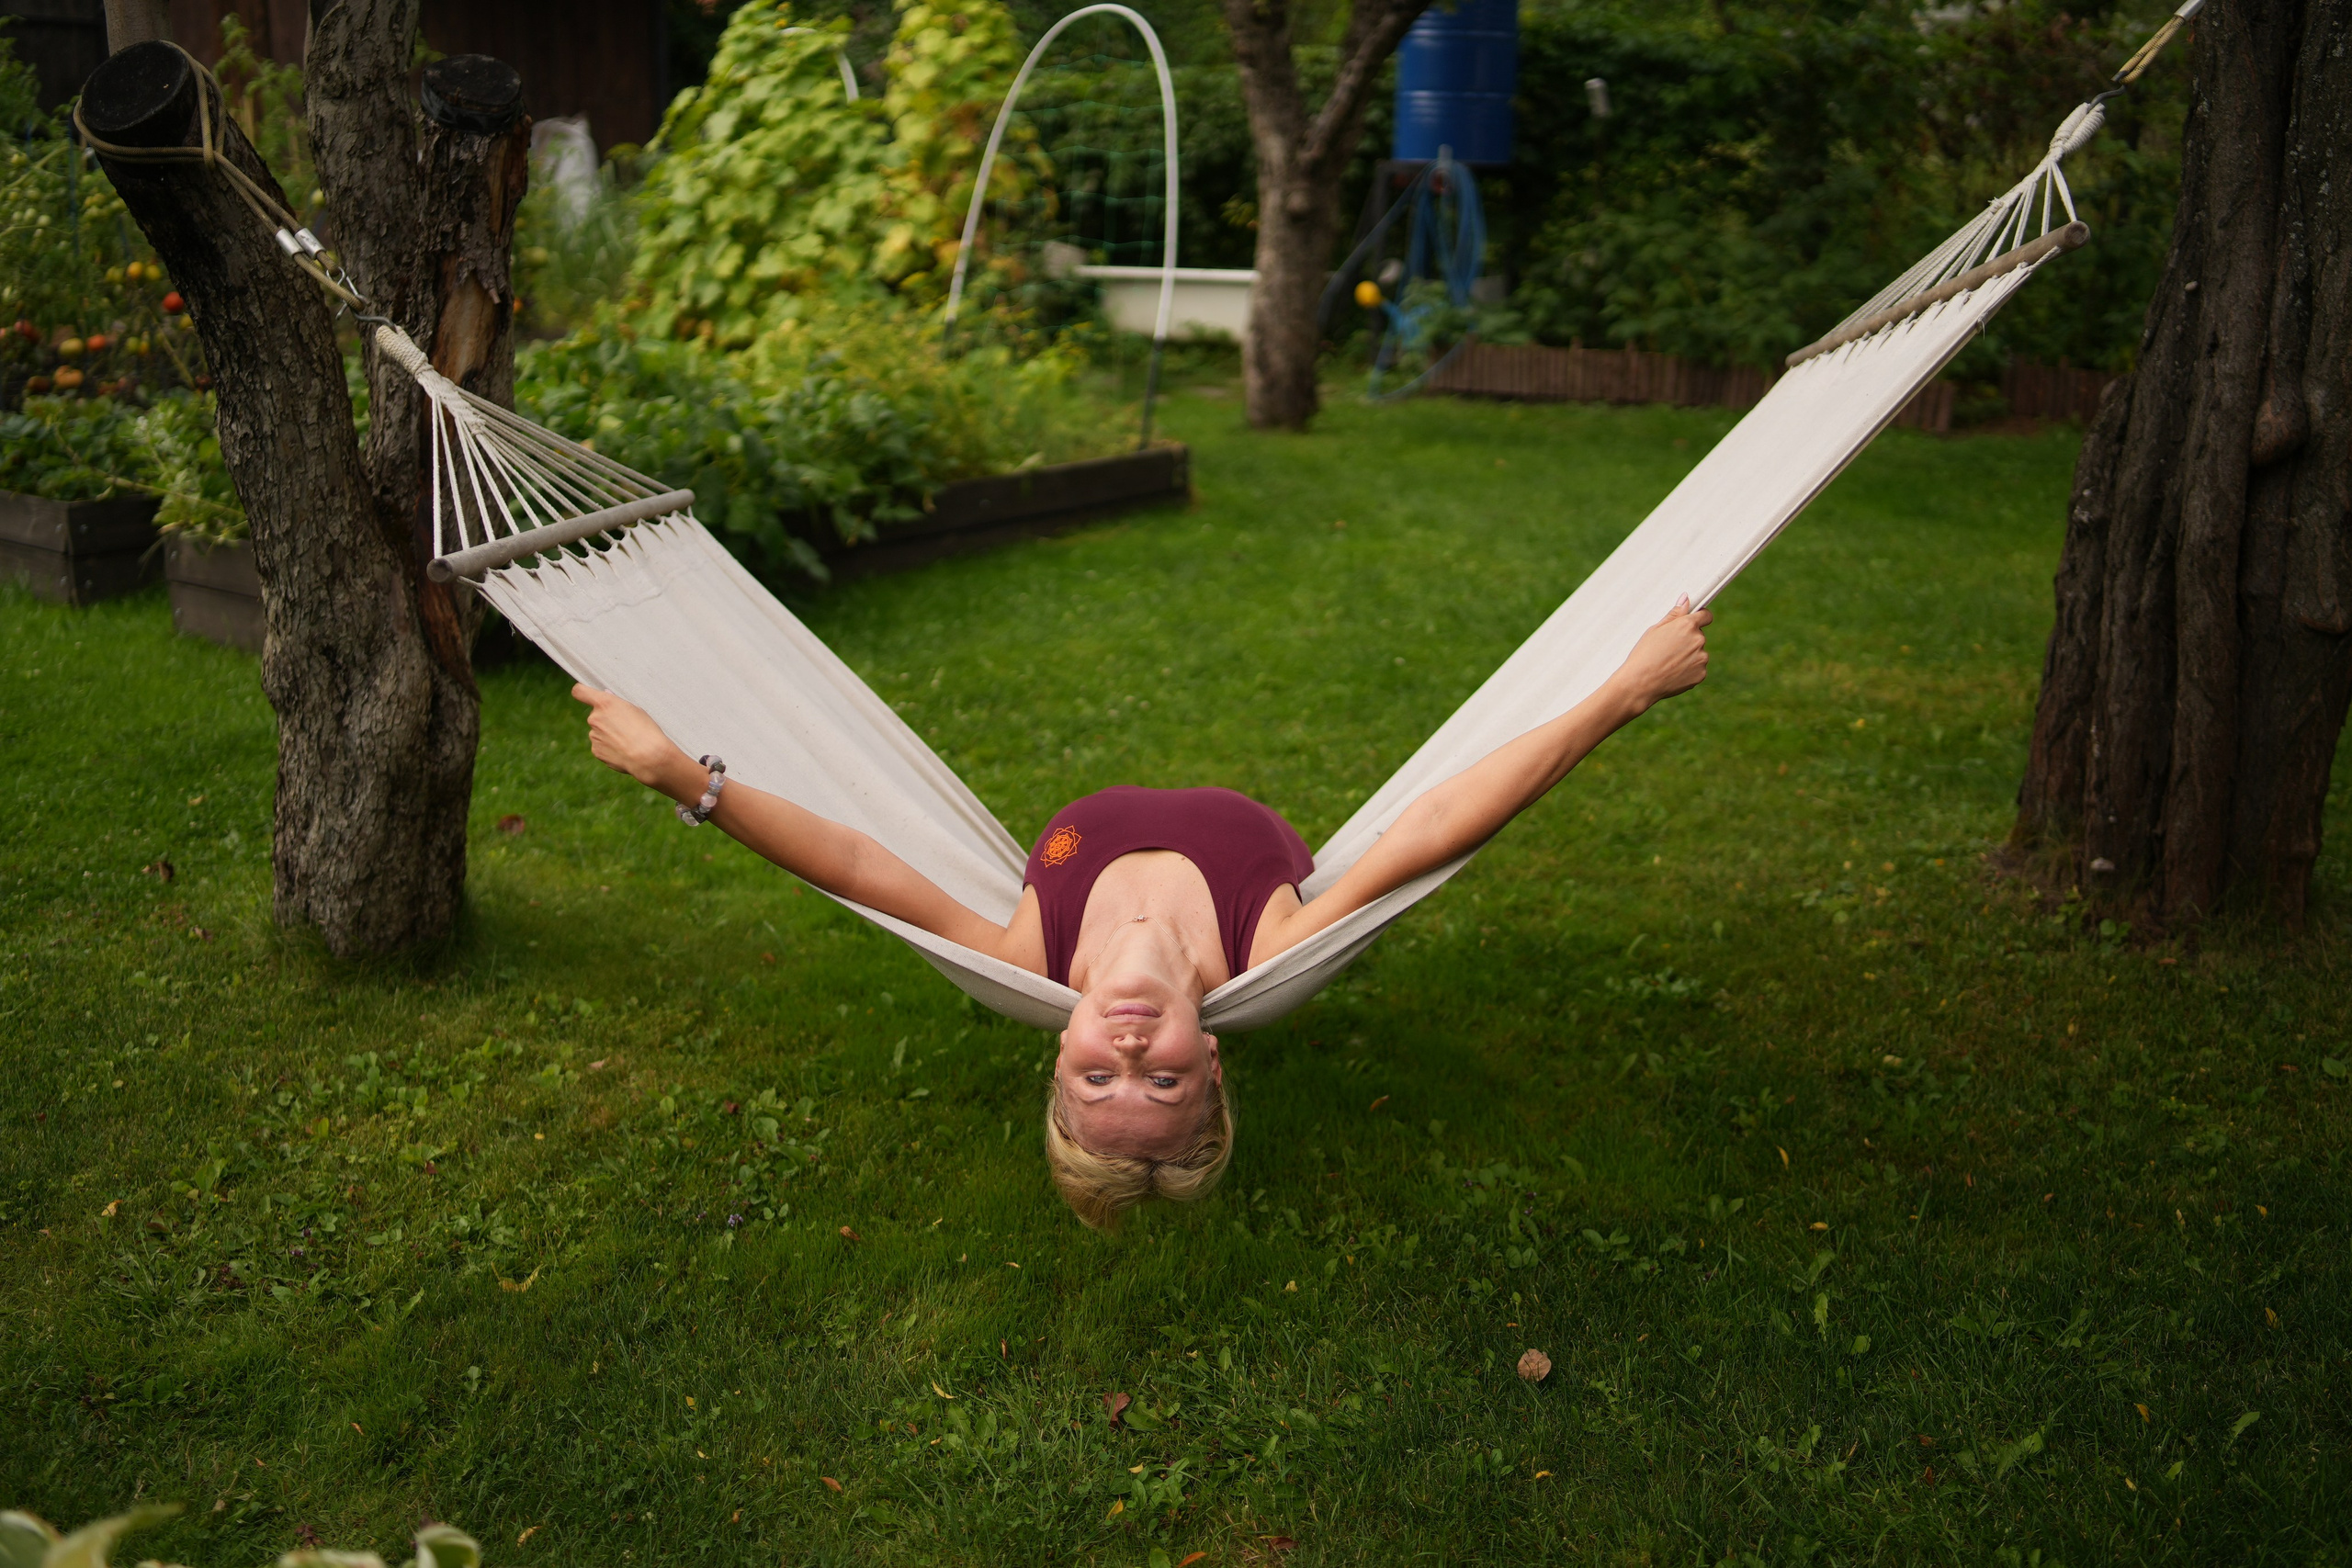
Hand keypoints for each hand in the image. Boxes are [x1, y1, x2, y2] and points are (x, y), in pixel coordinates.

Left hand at [573, 684, 690, 793]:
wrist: (648, 757)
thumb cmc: (646, 730)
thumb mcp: (635, 710)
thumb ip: (616, 703)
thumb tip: (606, 695)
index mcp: (604, 703)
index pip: (579, 691)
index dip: (582, 692)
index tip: (587, 695)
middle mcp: (594, 718)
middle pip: (595, 715)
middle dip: (606, 719)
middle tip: (625, 726)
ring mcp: (593, 735)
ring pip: (599, 731)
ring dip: (609, 734)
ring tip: (627, 741)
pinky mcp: (596, 751)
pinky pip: (600, 745)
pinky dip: (610, 747)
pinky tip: (624, 750)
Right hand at [1614, 597, 1712, 710]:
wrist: (1640, 683)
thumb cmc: (1644, 654)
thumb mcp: (1655, 630)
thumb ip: (1674, 614)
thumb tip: (1686, 598)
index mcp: (1687, 625)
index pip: (1706, 616)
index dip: (1700, 618)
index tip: (1695, 622)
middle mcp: (1699, 640)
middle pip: (1698, 636)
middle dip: (1688, 640)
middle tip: (1668, 649)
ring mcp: (1701, 658)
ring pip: (1698, 653)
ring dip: (1688, 656)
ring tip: (1668, 663)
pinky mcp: (1701, 674)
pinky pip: (1697, 669)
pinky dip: (1688, 670)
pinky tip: (1672, 673)